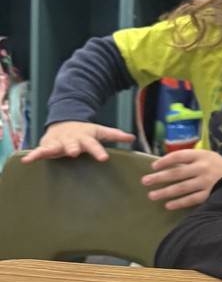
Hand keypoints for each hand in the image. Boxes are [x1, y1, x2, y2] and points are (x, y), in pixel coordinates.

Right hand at [21, 121, 135, 162]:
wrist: (64, 122)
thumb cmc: (85, 131)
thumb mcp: (100, 131)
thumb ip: (115, 135)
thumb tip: (133, 138)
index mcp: (86, 137)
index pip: (94, 145)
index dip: (98, 151)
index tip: (104, 158)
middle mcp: (71, 139)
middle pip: (73, 144)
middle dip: (73, 147)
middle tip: (74, 152)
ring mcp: (58, 142)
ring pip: (55, 146)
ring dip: (51, 149)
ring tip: (46, 153)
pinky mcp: (46, 145)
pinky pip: (39, 151)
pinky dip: (33, 155)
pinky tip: (27, 160)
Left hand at [140, 149, 221, 209]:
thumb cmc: (220, 167)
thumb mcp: (209, 157)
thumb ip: (192, 160)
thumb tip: (167, 166)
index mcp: (202, 155)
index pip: (179, 156)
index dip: (164, 161)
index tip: (153, 167)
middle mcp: (203, 167)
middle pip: (176, 173)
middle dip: (159, 178)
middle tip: (145, 181)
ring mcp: (206, 181)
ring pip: (181, 187)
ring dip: (165, 192)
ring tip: (152, 196)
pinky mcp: (210, 194)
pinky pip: (191, 199)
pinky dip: (178, 203)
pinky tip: (168, 205)